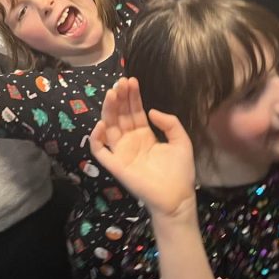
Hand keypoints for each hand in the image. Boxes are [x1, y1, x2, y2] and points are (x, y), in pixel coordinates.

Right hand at [89, 78, 196, 220]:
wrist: (177, 198)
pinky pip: (100, 151)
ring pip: (109, 127)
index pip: (134, 111)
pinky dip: (97, 138)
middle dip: (119, 98)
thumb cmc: (180, 171)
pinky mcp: (115, 165)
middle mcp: (130, 140)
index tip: (131, 81)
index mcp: (144, 135)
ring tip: (112, 94)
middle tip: (120, 83)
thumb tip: (151, 110)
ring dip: (109, 110)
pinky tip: (102, 124)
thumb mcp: (181, 141)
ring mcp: (121, 152)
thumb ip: (169, 123)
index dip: (132, 96)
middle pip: (120, 115)